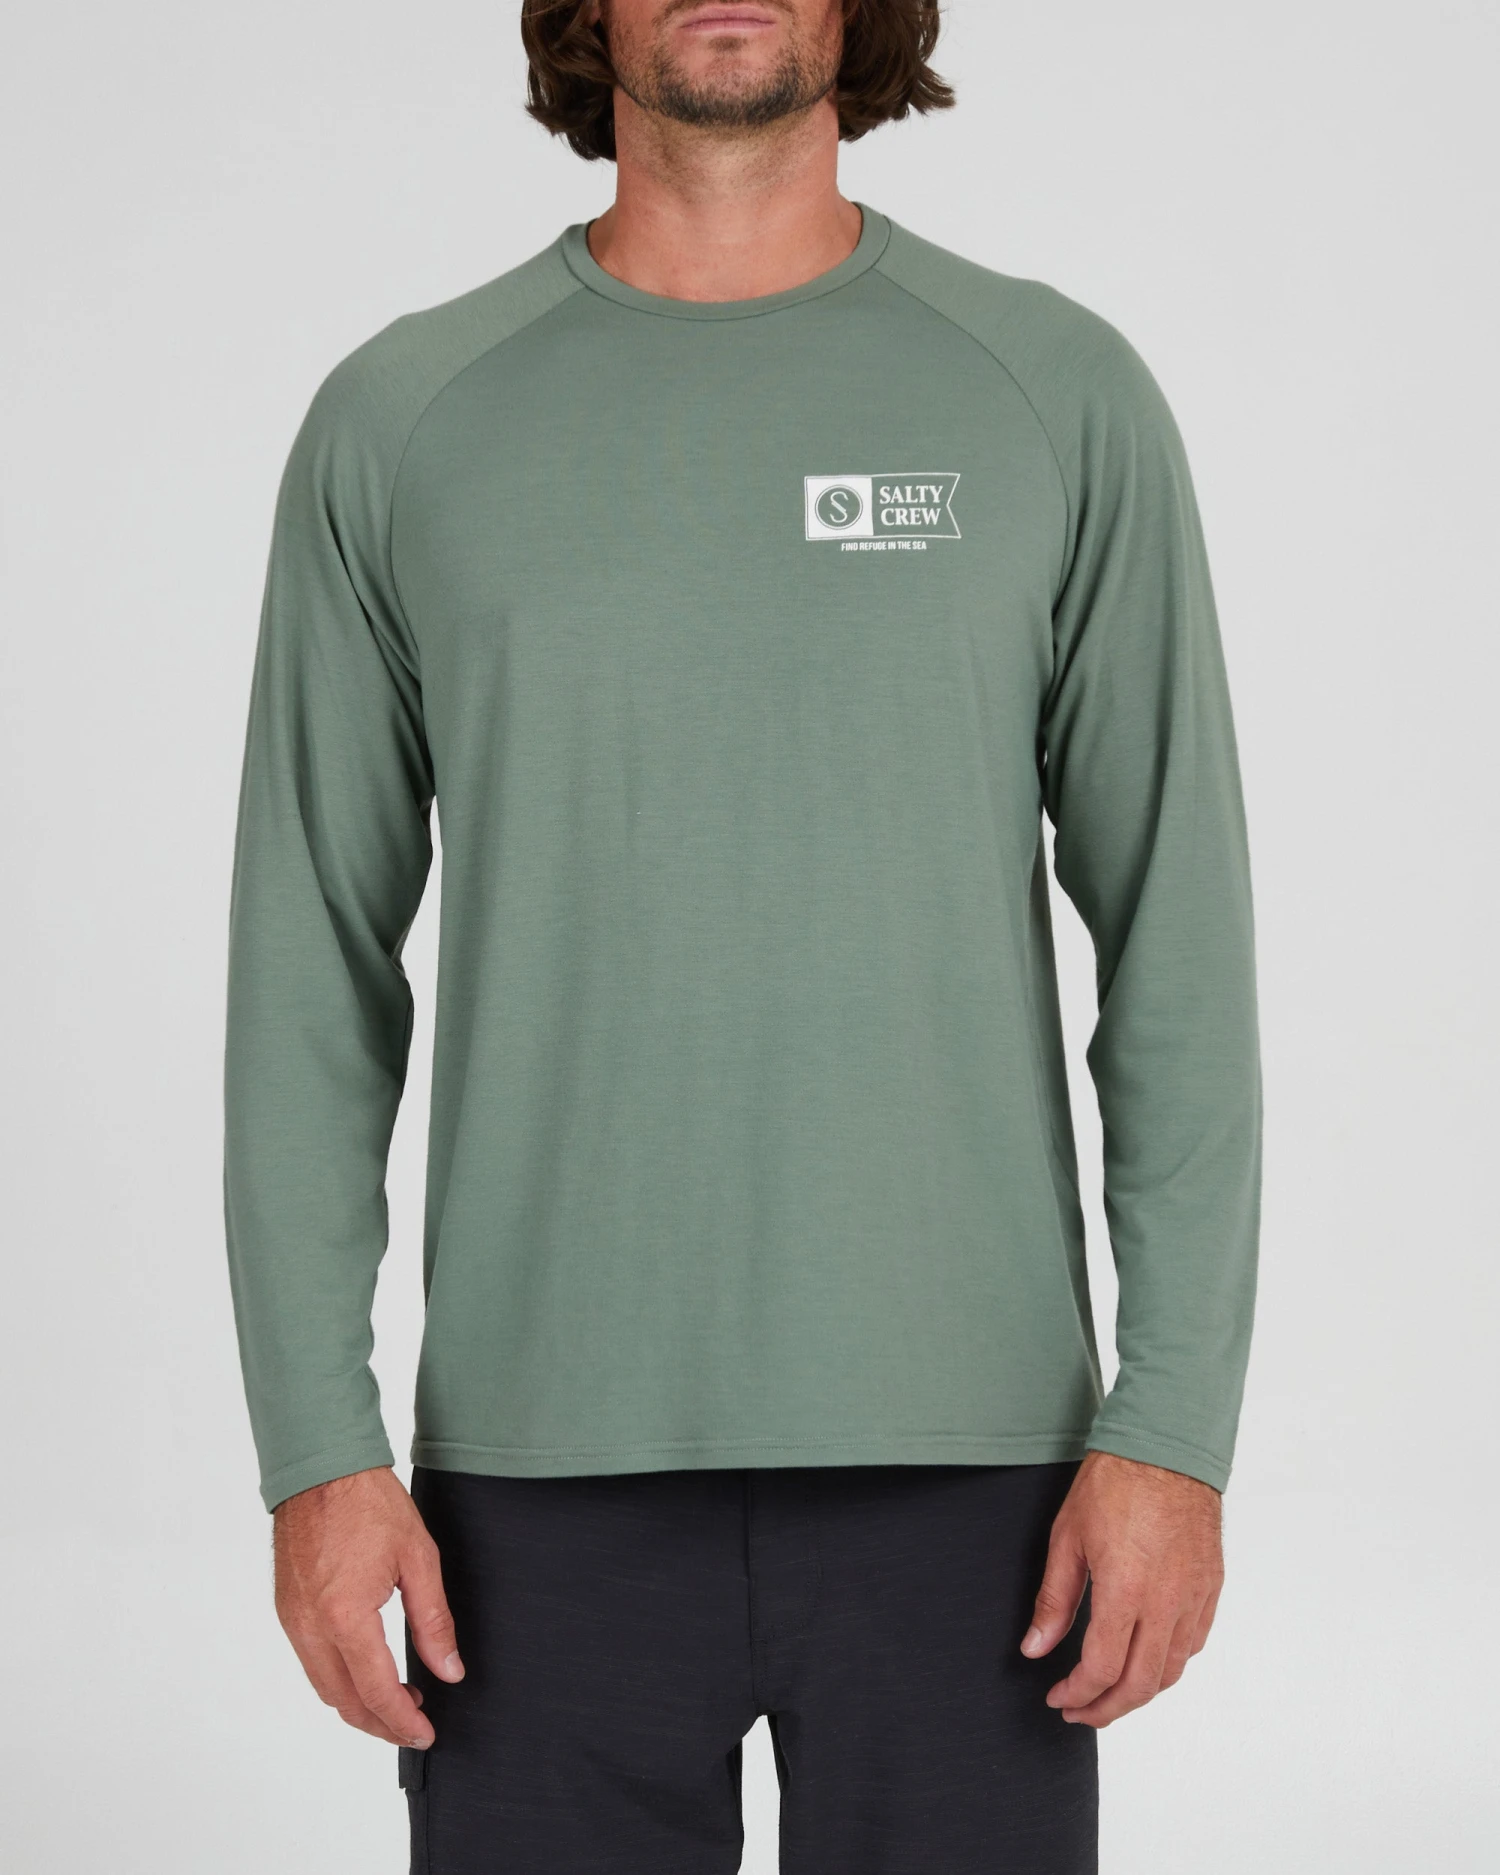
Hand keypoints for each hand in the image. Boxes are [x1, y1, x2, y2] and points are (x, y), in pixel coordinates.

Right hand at [273, 1465, 463, 1748]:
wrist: (322, 1468)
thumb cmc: (369, 1503)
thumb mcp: (418, 1559)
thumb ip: (433, 1621)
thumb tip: (448, 1669)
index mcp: (346, 1616)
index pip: (377, 1692)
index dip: (403, 1721)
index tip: (425, 1732)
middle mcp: (311, 1627)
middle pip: (345, 1702)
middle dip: (380, 1723)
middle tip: (414, 1724)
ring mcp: (293, 1620)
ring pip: (324, 1687)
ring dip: (358, 1704)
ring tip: (397, 1700)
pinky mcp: (286, 1610)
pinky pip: (310, 1662)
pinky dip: (338, 1679)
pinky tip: (365, 1670)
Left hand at [1020, 1451, 1223, 1726]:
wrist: (1166, 1446)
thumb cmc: (1114, 1482)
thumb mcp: (1068, 1537)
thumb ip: (1054, 1600)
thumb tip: (1035, 1649)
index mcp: (1126, 1591)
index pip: (1102, 1669)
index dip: (1078, 1694)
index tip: (1058, 1697)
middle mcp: (1166, 1602)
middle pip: (1140, 1685)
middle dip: (1107, 1709)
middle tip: (1080, 1711)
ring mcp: (1194, 1596)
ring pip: (1171, 1670)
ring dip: (1139, 1691)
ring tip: (1109, 1692)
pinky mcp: (1211, 1586)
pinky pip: (1194, 1643)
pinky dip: (1168, 1663)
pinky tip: (1146, 1659)